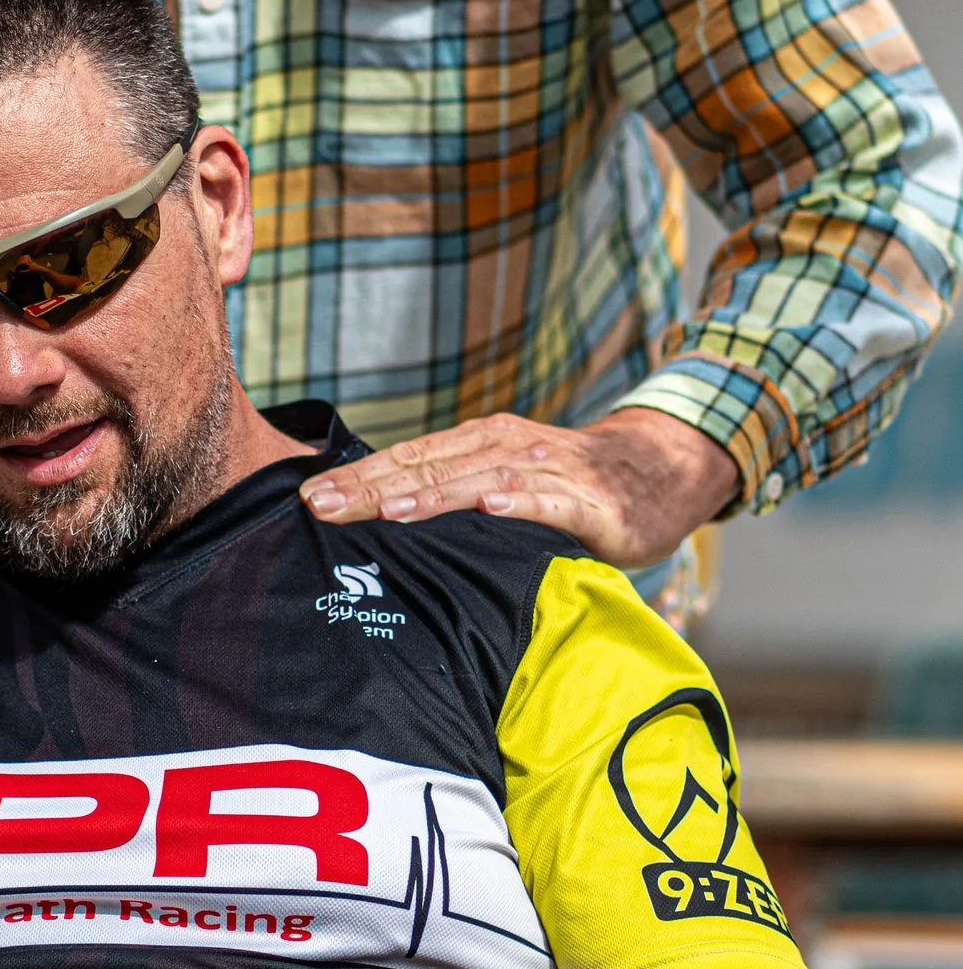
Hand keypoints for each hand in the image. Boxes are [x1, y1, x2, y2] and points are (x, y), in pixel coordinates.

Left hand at [301, 406, 737, 567]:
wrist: (660, 467)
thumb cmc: (567, 483)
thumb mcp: (504, 482)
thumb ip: (454, 499)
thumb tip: (380, 525)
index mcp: (476, 444)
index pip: (405, 460)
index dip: (357, 478)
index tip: (307, 498)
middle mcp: (504, 447)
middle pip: (427, 468)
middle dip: (372, 488)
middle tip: (322, 507)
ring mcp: (547, 469)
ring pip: (478, 479)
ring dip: (432, 495)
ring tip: (388, 510)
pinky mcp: (589, 500)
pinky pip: (549, 499)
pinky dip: (519, 501)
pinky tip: (491, 506)